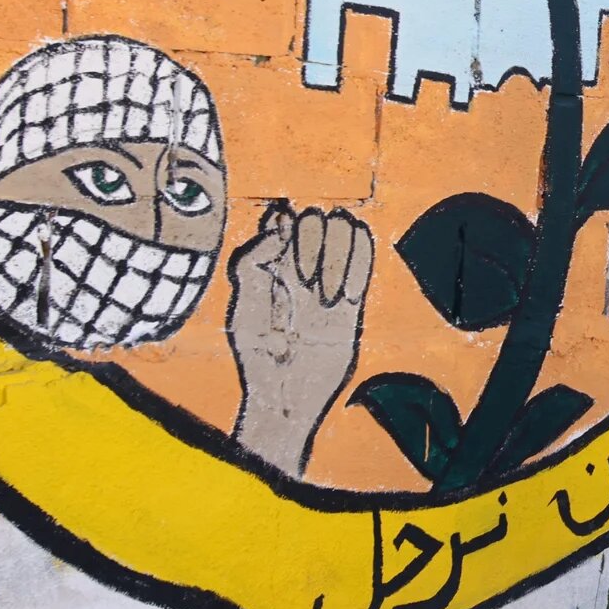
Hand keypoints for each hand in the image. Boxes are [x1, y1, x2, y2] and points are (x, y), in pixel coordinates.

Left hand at [228, 203, 371, 477]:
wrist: (287, 392)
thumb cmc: (257, 354)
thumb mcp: (242, 306)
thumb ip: (252, 259)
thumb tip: (281, 225)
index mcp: (270, 262)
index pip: (286, 216)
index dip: (286, 224)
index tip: (280, 250)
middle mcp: (301, 264)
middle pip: (318, 217)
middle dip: (312, 240)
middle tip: (302, 277)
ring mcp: (329, 277)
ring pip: (346, 229)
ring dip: (337, 255)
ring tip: (324, 293)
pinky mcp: (354, 296)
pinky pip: (367, 258)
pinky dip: (359, 265)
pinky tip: (341, 299)